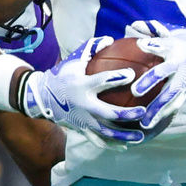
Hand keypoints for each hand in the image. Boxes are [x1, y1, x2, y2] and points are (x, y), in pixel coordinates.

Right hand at [21, 37, 145, 146]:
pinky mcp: (81, 130)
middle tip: (143, 112)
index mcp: (82, 85)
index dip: (117, 77)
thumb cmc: (63, 75)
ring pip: (106, 132)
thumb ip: (92, 47)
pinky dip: (112, 144)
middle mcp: (83, 104)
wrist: (42, 97)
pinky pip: (98, 140)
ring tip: (141, 136)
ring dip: (125, 136)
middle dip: (127, 114)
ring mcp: (82, 120)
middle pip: (109, 113)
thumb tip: (111, 39)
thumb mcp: (74, 59)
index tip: (132, 75)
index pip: (102, 81)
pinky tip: (126, 146)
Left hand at [128, 20, 185, 129]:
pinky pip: (176, 106)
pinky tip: (152, 128)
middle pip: (165, 73)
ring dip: (158, 110)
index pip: (164, 44)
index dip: (154, 44)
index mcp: (177, 48)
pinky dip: (165, 117)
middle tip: (135, 91)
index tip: (141, 44)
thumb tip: (133, 25)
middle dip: (150, 82)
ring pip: (172, 97)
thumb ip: (153, 30)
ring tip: (144, 122)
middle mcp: (182, 65)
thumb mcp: (175, 34)